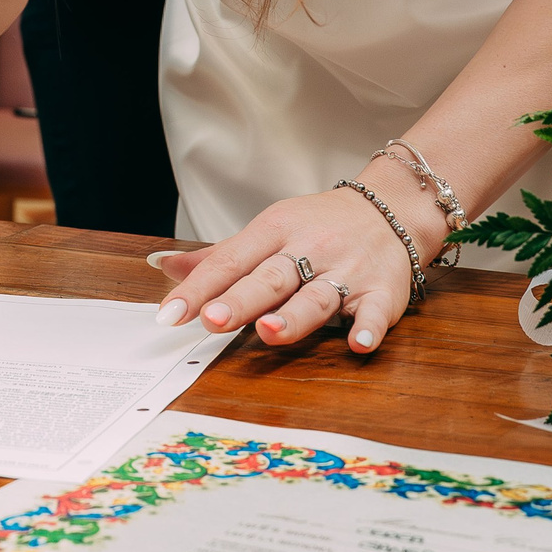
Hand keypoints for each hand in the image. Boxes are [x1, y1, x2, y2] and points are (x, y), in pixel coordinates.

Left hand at [149, 182, 447, 354]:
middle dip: (241, 300)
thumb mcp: (267, 230)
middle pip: (271, 277)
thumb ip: (218, 257)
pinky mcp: (381, 292)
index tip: (170, 314)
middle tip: (212, 320)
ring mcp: (346, 271)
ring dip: (293, 316)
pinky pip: (373, 311)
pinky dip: (367, 327)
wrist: (389, 208)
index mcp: (275, 231)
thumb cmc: (317, 226)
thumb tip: (162, 264)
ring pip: (316, 296)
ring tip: (267, 332)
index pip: (230, 261)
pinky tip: (357, 343)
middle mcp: (309, 249)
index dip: (199, 288)